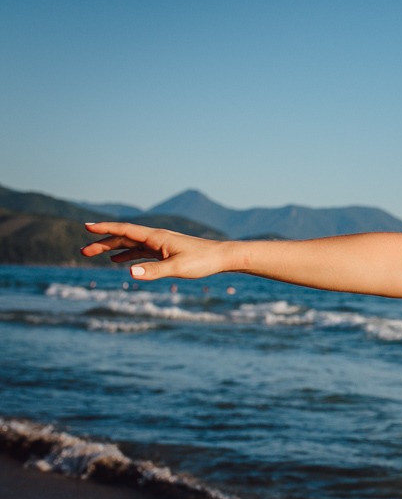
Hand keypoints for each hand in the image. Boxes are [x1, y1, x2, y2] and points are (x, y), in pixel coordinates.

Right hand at [80, 222, 228, 280]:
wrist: (222, 257)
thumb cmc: (202, 261)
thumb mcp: (178, 268)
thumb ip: (154, 270)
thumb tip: (129, 272)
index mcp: (156, 237)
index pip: (125, 230)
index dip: (105, 228)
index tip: (86, 226)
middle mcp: (156, 238)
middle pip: (123, 238)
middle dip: (102, 242)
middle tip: (82, 250)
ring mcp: (160, 245)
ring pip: (130, 245)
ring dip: (112, 249)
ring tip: (94, 254)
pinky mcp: (166, 252)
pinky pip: (141, 252)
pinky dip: (127, 255)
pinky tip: (119, 261)